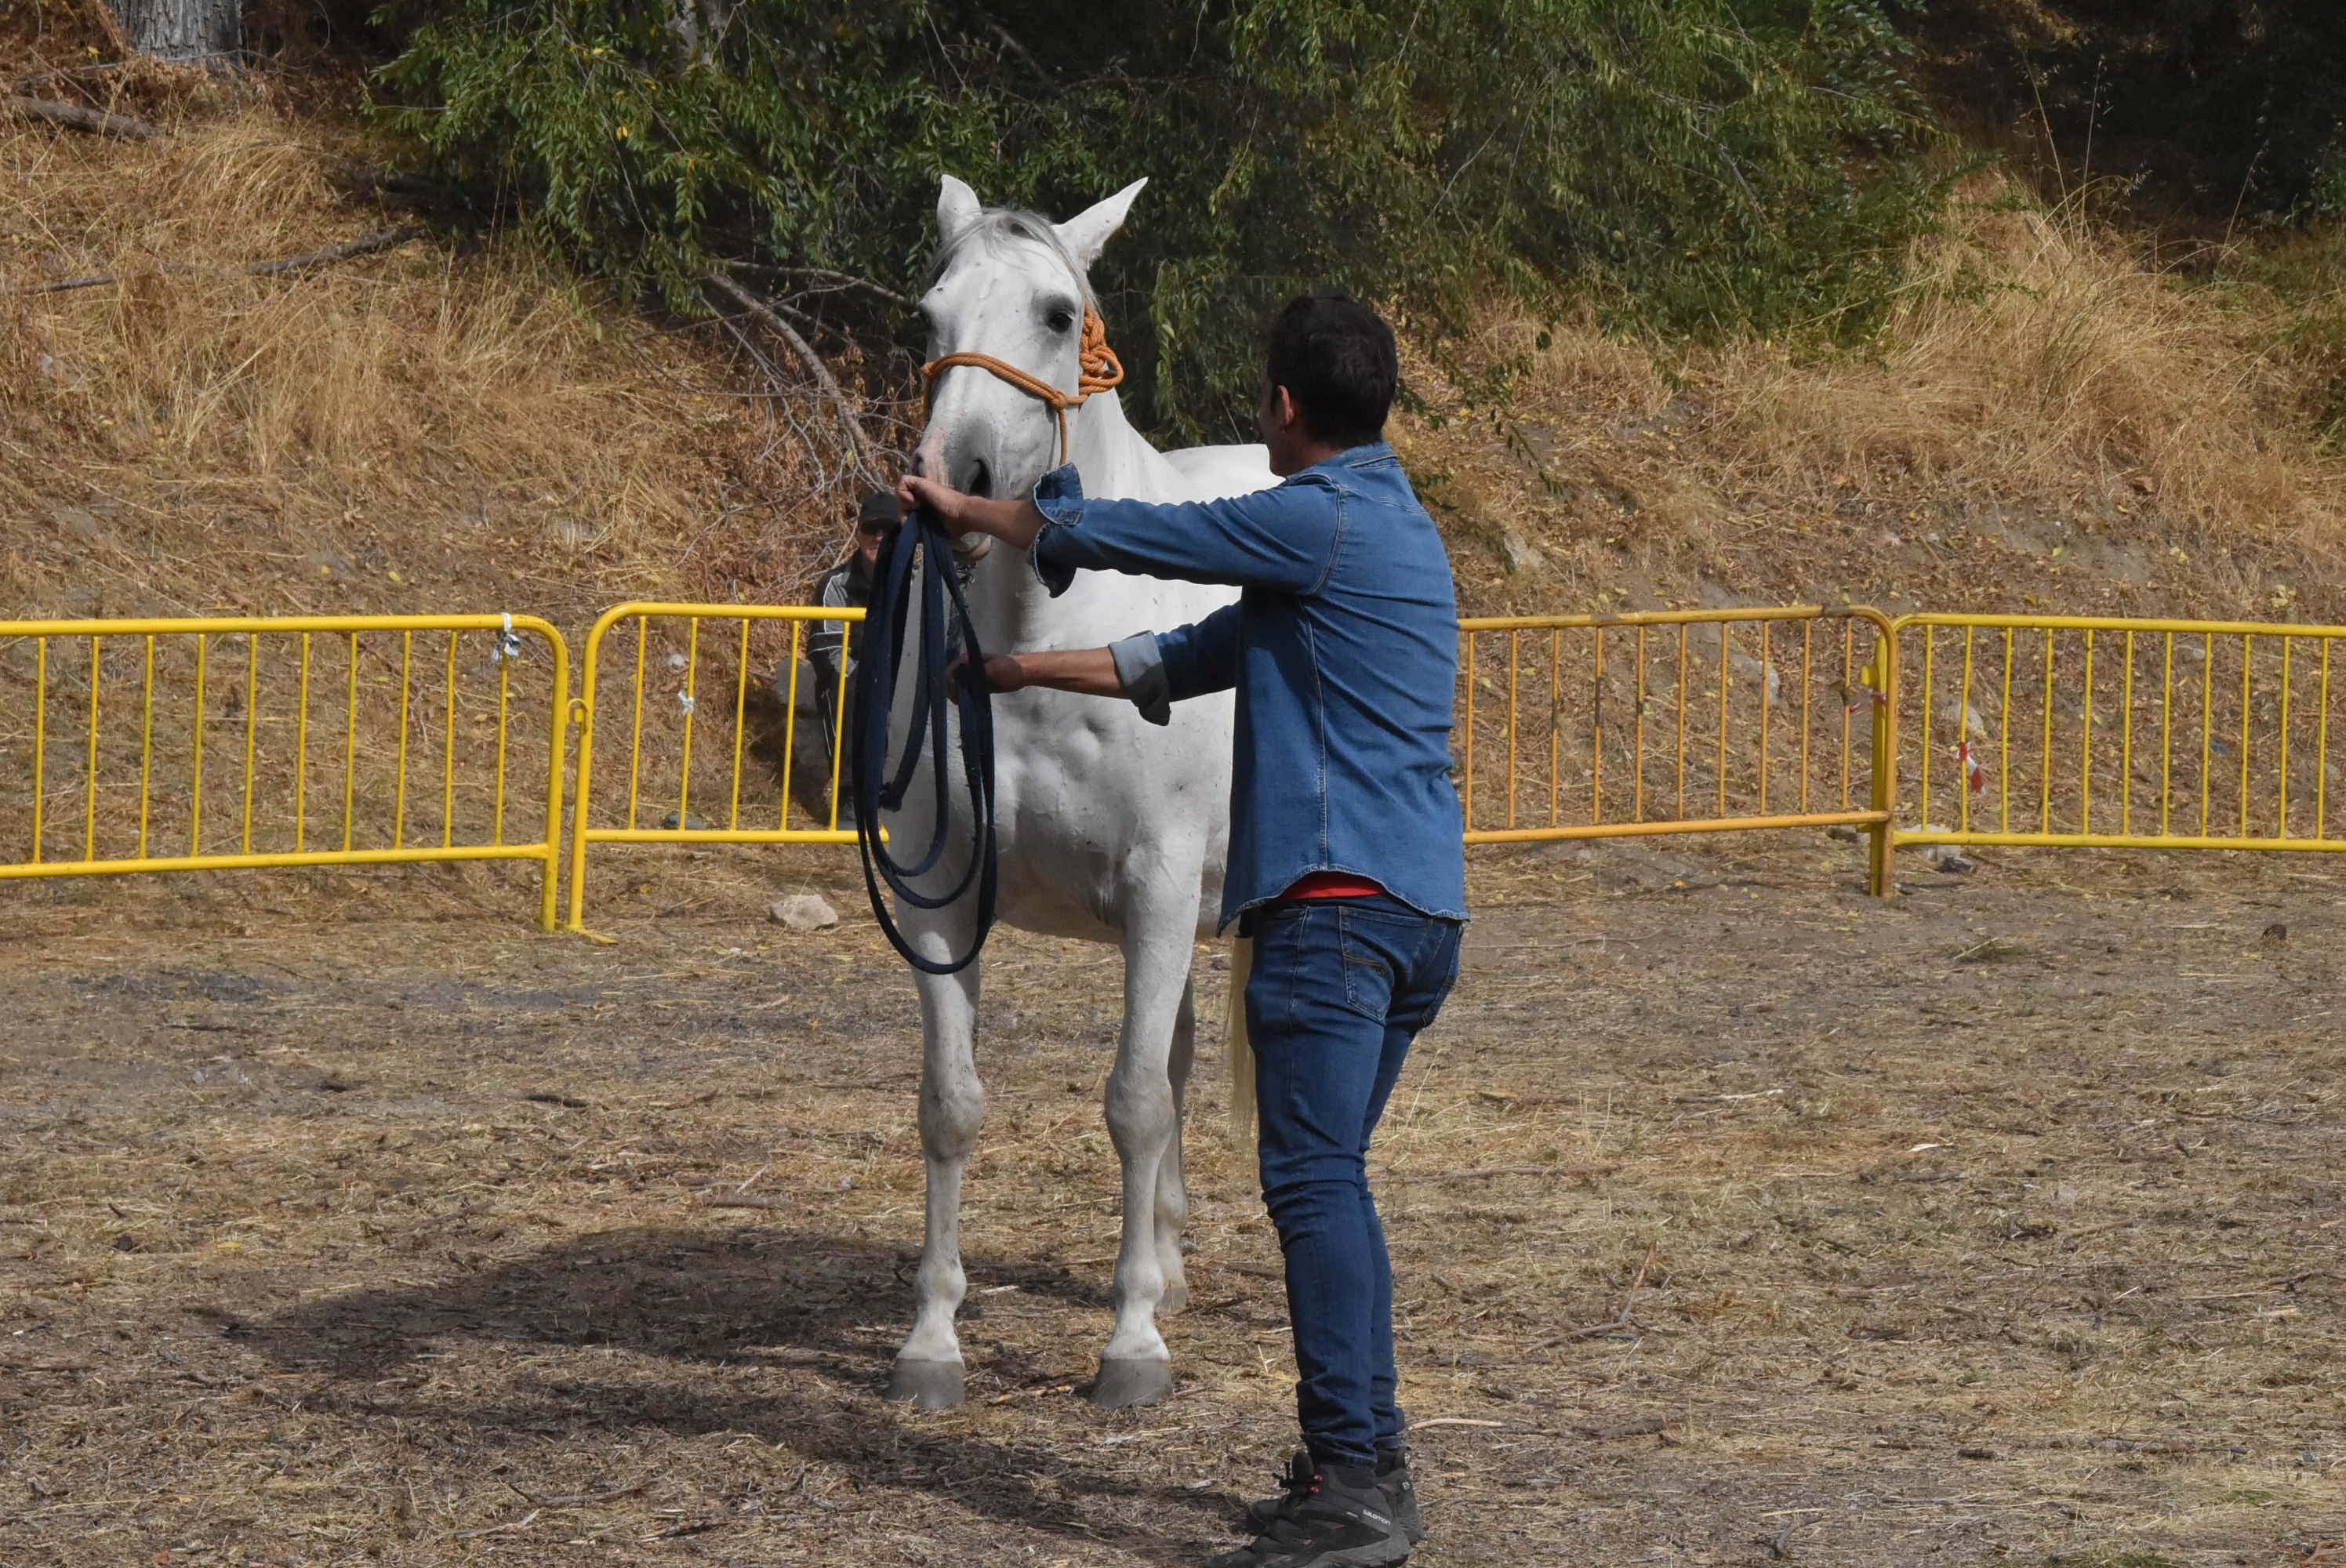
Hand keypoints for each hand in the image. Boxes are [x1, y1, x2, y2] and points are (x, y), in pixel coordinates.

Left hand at [895, 474, 1043, 549]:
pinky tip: (914, 502)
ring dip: (904, 503)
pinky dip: (903, 492)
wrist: (964, 516)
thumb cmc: (955, 528)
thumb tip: (909, 539)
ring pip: (901, 492)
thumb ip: (921, 534)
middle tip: (915, 518)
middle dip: (904, 512)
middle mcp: (923, 497)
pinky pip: (903, 481)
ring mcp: (922, 488)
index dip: (906, 519)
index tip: (914, 526)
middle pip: (902, 502)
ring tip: (916, 508)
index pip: (907, 511)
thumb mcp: (933, 533)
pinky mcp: (922, 482)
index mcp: (926, 508)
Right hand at [947, 652, 1029, 696]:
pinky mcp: (979, 685)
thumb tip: (961, 680)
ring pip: (959, 686)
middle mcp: (968, 667)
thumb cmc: (1009, 668)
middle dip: (952, 690)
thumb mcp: (993, 669)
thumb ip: (976, 674)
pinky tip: (966, 704)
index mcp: (968, 659)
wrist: (1023, 673)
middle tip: (957, 702)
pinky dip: (966, 697)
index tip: (951, 693)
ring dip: (958, 694)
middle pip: (953, 679)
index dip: (948, 681)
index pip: (951, 669)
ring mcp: (973, 676)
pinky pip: (968, 692)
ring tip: (961, 704)